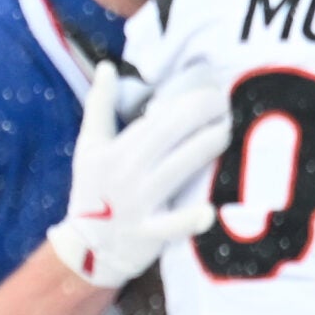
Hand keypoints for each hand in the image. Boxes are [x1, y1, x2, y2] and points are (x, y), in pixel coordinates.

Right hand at [44, 63, 227, 287]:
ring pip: (179, 166)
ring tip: (228, 131)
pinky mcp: (148, 233)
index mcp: (113, 149)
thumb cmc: (92, 192)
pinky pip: (170, 225)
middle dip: (203, 112)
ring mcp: (138, 202)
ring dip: (209, 145)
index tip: (209, 89)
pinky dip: (188, 220)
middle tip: (225, 103)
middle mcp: (126, 171)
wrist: (86, 248)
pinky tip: (208, 212)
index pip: (155, 117)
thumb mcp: (88, 147)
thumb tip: (106, 67)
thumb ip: (98, 106)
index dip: (186, 100)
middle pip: (170, 132)